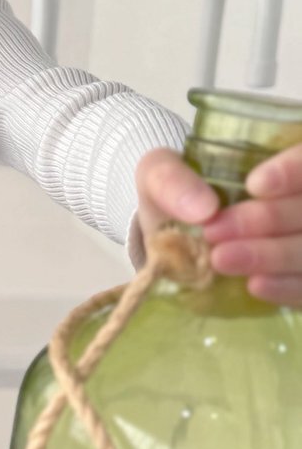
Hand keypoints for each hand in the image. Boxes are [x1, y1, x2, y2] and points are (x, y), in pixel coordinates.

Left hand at [135, 144, 301, 307]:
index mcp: (279, 163)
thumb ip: (170, 179)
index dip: (292, 171)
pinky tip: (256, 286)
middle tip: (216, 232)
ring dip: (274, 254)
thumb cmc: (173, 200)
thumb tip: (204, 208)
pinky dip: (286, 286)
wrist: (170, 247)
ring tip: (221, 260)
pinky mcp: (298, 278)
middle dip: (270, 218)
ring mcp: (300, 240)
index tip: (255, 186)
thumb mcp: (160, 177)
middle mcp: (298, 200)